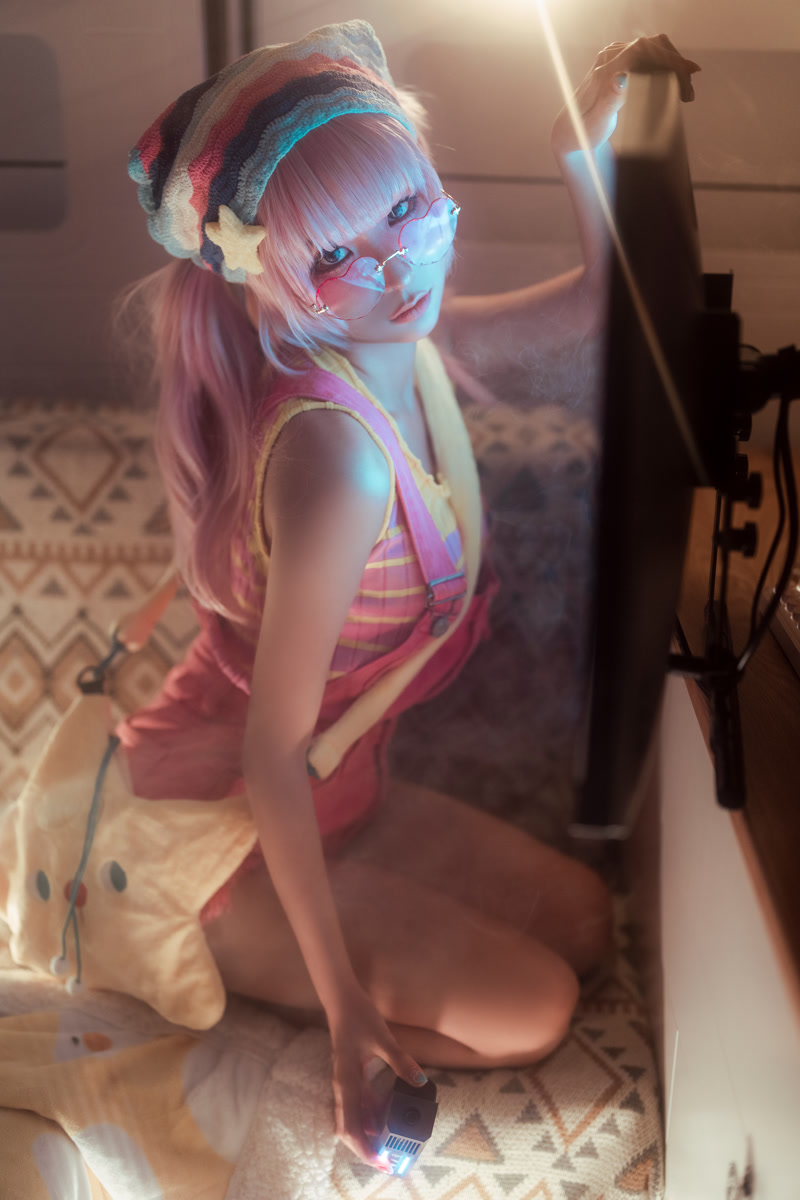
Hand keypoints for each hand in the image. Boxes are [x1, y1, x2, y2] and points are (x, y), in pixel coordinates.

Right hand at [327, 984, 427, 1172]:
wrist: (341, 999)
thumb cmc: (359, 1017)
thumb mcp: (383, 1038)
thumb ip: (401, 1061)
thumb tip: (420, 1081)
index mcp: (347, 1083)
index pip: (351, 1128)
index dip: (365, 1149)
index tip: (381, 1162)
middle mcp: (342, 1087)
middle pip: (348, 1130)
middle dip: (365, 1149)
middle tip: (388, 1161)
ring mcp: (344, 1082)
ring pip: (350, 1120)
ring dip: (366, 1136)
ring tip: (386, 1146)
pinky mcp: (348, 1075)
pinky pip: (355, 1105)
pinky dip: (367, 1119)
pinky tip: (382, 1119)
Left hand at [551, 34, 700, 158]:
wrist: (571, 130)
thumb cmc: (583, 131)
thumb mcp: (597, 120)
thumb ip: (610, 98)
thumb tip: (622, 78)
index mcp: (604, 70)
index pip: (642, 51)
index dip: (668, 58)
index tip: (687, 73)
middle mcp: (609, 57)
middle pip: (652, 46)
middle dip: (676, 65)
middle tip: (688, 93)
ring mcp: (615, 57)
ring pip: (654, 48)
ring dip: (673, 65)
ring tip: (685, 91)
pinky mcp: (621, 61)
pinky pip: (650, 55)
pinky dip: (666, 66)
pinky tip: (675, 84)